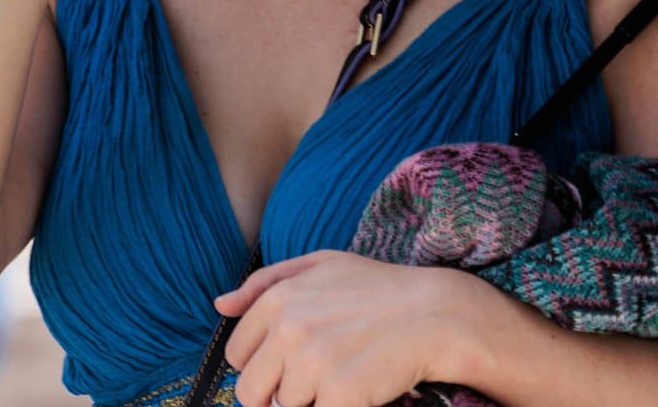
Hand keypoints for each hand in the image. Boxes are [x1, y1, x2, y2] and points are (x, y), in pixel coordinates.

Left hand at [216, 250, 491, 406]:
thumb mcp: (322, 265)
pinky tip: (356, 391)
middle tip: (317, 378)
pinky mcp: (340, 394)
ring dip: (310, 401)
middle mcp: (290, 330)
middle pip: (251, 391)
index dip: (265, 365)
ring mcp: (314, 364)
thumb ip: (265, 282)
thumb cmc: (379, 290)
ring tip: (343, 375)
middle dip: (279, 391)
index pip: (238, 357)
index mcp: (278, 300)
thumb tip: (221, 305)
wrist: (436, 313)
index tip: (292, 362)